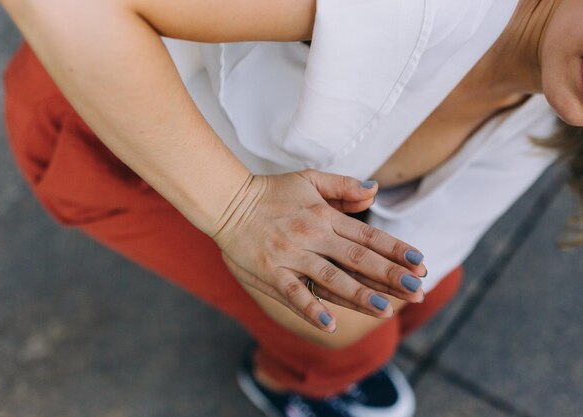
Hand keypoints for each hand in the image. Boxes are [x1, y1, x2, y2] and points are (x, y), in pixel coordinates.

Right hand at [213, 170, 426, 332]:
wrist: (226, 201)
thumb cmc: (270, 192)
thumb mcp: (308, 179)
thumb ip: (342, 186)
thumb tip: (374, 190)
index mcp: (324, 215)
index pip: (367, 235)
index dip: (395, 249)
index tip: (420, 263)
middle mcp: (312, 236)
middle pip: (357, 259)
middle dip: (390, 276)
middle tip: (418, 292)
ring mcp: (291, 256)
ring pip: (331, 278)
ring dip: (360, 295)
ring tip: (387, 310)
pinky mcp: (269, 272)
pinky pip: (293, 293)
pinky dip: (311, 309)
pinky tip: (331, 324)